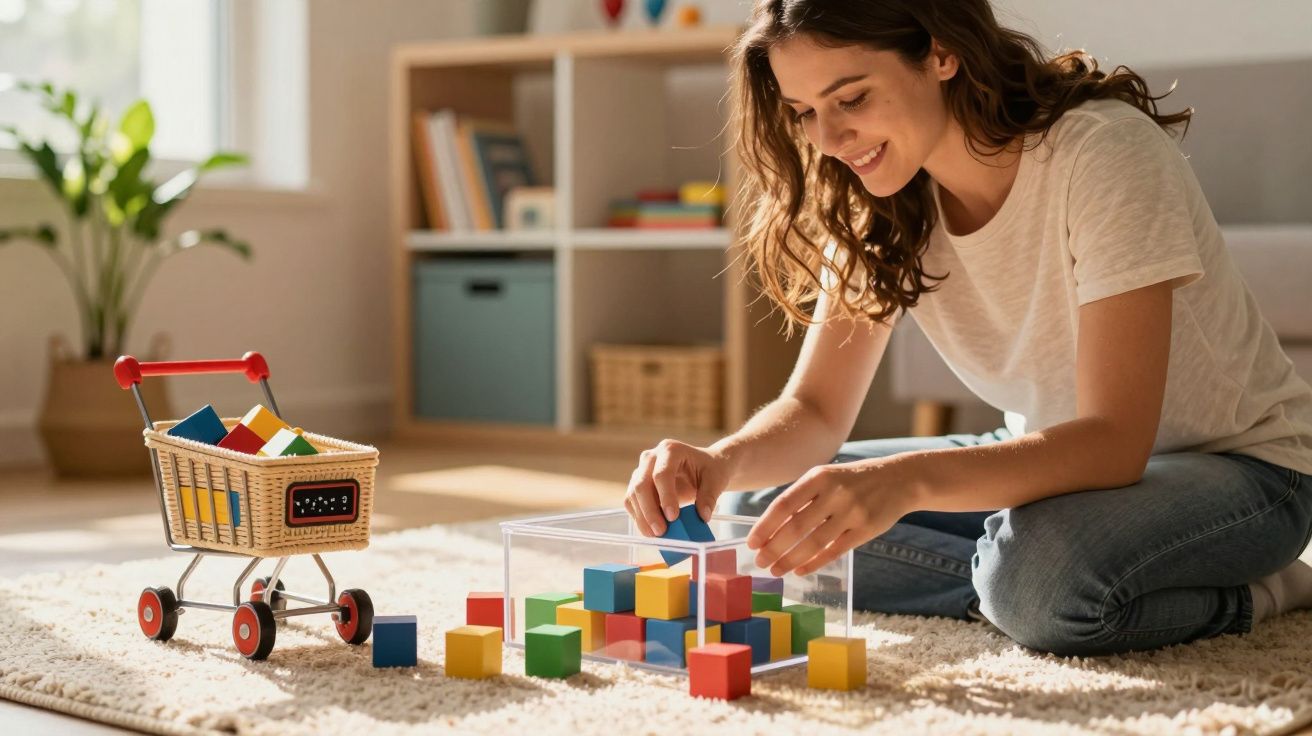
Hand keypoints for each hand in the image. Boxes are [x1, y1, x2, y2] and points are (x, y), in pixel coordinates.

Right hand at [624, 439, 733, 536]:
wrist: (703, 467)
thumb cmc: (709, 469)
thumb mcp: (716, 479)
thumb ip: (709, 496)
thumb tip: (703, 516)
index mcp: (670, 450)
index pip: (661, 474)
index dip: (665, 496)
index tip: (673, 517)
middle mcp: (651, 457)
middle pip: (641, 484)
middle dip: (649, 511)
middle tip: (661, 532)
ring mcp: (641, 471)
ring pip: (633, 495)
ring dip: (642, 518)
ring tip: (656, 536)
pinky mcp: (637, 485)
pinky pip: (632, 503)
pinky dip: (639, 518)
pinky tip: (651, 531)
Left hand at [745, 456, 913, 576]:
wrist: (899, 478)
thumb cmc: (852, 480)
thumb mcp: (827, 477)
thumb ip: (802, 498)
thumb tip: (771, 527)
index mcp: (819, 476)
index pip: (783, 505)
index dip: (765, 526)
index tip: (751, 543)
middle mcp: (834, 493)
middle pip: (796, 527)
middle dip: (774, 548)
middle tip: (759, 562)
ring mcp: (852, 513)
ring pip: (814, 543)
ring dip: (790, 560)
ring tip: (776, 570)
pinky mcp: (866, 530)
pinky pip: (834, 551)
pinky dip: (814, 563)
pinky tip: (800, 571)